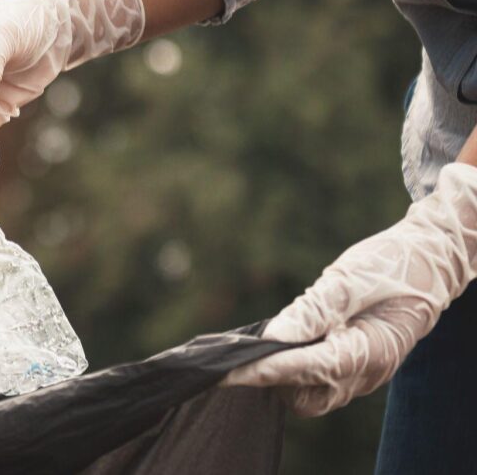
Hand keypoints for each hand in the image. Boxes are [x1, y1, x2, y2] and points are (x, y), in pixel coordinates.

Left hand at [223, 163, 476, 415]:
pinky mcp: (353, 368)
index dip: (271, 370)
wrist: (428, 264)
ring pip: (310, 396)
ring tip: (266, 343)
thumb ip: (316, 309)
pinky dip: (294, 370)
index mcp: (372, 350)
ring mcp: (362, 374)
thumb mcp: (353, 278)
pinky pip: (318, 382)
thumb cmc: (392, 264)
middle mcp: (367, 372)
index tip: (234, 370)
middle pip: (307, 397)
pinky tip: (283, 343)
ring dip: (283, 377)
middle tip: (248, 349)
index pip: (312, 369)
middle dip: (274, 379)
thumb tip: (275, 336)